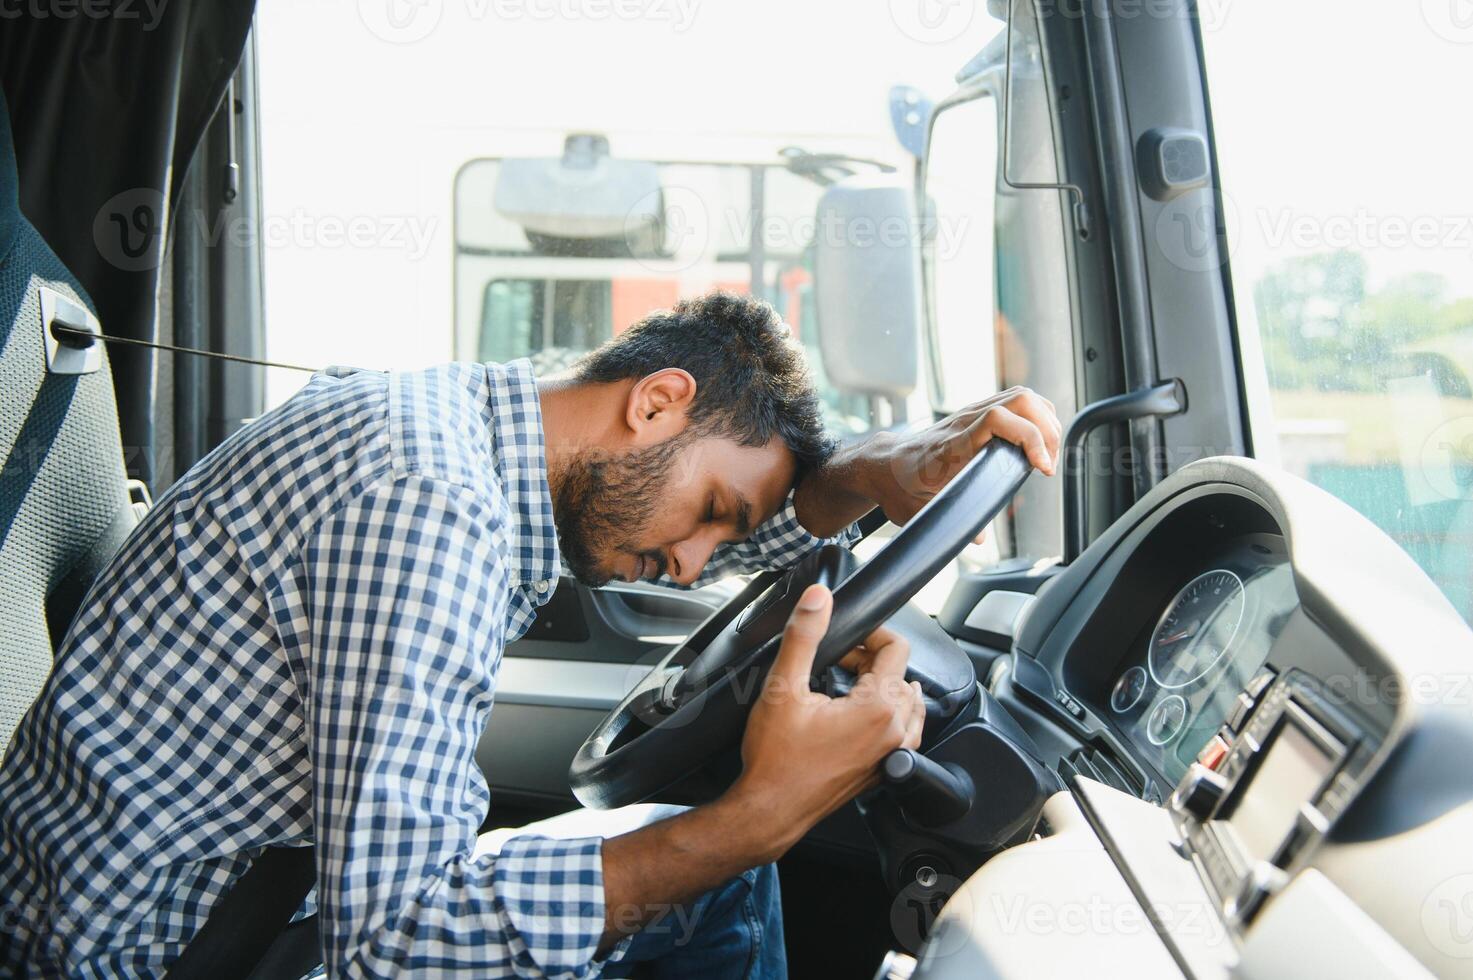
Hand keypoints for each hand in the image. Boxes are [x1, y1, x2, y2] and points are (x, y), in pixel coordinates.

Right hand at [727, 584, 923, 850]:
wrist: (770, 809)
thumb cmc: (774, 759)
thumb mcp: (782, 687)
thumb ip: (804, 636)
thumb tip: (818, 598)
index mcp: (878, 708)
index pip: (897, 648)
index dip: (871, 633)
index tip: (845, 634)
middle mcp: (894, 733)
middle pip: (902, 674)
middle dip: (870, 660)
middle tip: (834, 660)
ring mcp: (891, 755)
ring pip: (907, 704)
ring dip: (882, 687)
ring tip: (845, 684)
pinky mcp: (882, 771)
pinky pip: (902, 732)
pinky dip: (886, 715)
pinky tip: (856, 715)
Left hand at [866, 386, 1061, 526]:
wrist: (884, 465)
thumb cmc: (901, 487)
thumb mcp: (919, 511)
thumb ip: (947, 522)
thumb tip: (978, 538)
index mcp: (953, 443)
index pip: (997, 419)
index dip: (1029, 437)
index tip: (1042, 466)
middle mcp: (964, 421)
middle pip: (1019, 400)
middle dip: (1047, 429)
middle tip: (1048, 464)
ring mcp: (971, 413)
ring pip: (1020, 397)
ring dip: (1045, 420)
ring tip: (1047, 453)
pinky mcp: (976, 414)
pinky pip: (1015, 401)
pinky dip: (1036, 415)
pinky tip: (1039, 440)